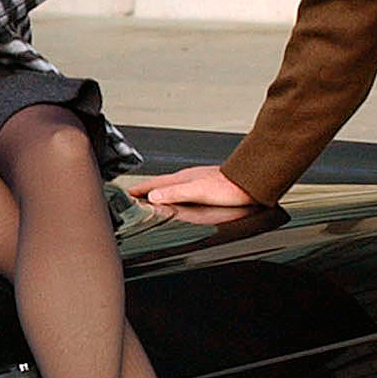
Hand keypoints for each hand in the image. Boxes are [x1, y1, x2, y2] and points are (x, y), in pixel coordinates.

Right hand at [123, 164, 257, 207]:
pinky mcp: (205, 187)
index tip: (128, 193)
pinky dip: (173, 194)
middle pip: (160, 184)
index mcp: (182, 178)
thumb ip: (174, 193)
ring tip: (151, 197)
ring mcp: (196, 182)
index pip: (154, 184)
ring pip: (171, 187)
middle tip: (134, 194)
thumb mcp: (197, 191)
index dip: (140, 189)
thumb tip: (153, 196)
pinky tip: (179, 199)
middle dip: (146, 189)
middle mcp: (188, 178)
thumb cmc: (228, 187)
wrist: (249, 183)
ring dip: (159, 191)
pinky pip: (182, 190)